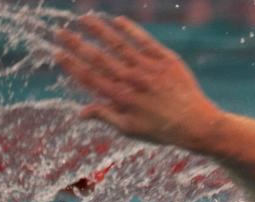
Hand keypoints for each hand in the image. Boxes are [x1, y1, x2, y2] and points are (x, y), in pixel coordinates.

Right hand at [55, 15, 220, 147]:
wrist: (197, 124)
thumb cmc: (162, 130)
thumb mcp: (131, 129)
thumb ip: (106, 116)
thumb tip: (81, 112)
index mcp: (121, 98)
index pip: (89, 78)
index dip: (71, 65)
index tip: (57, 53)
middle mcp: (133, 81)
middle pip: (99, 58)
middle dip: (76, 44)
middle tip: (60, 32)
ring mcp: (149, 68)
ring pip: (119, 45)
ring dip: (99, 30)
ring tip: (84, 19)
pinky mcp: (166, 60)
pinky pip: (145, 40)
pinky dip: (130, 29)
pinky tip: (117, 20)